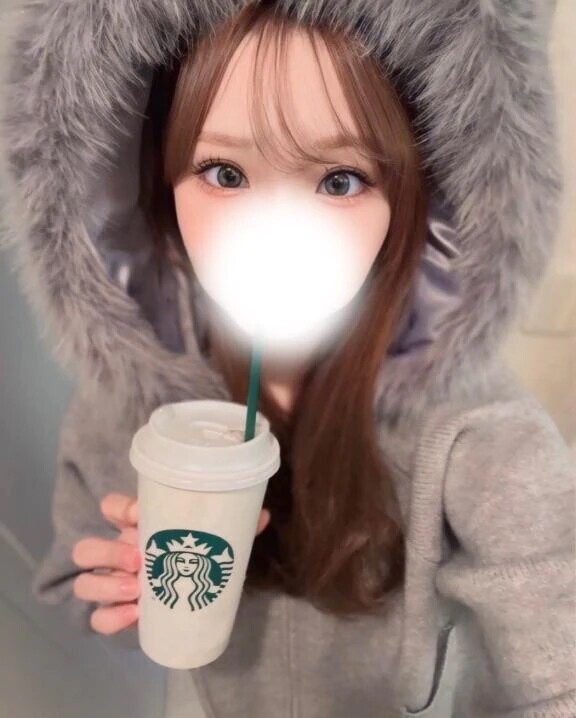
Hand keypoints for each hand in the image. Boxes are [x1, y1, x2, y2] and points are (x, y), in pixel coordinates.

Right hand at [72, 492, 270, 635]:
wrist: (193, 599)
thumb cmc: (197, 559)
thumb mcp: (212, 541)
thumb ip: (232, 528)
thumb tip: (261, 515)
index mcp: (137, 529)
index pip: (111, 508)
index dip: (120, 509)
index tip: (140, 514)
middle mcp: (118, 555)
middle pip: (88, 547)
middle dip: (107, 550)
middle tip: (138, 558)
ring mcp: (113, 586)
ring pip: (85, 581)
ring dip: (105, 584)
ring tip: (136, 589)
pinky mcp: (116, 614)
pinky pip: (98, 618)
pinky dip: (112, 617)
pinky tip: (136, 615)